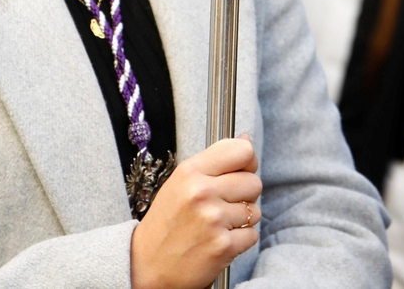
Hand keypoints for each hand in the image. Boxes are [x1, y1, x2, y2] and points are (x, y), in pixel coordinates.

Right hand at [131, 135, 261, 288]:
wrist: (148, 264)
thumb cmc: (166, 222)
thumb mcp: (181, 182)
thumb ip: (215, 161)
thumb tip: (246, 139)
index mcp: (190, 171)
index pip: (241, 151)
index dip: (248, 161)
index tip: (242, 170)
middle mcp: (201, 192)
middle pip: (254, 182)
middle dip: (245, 194)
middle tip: (225, 204)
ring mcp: (213, 220)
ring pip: (255, 211)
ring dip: (242, 219)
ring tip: (218, 224)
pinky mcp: (223, 246)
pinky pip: (252, 235)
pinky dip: (240, 240)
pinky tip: (220, 240)